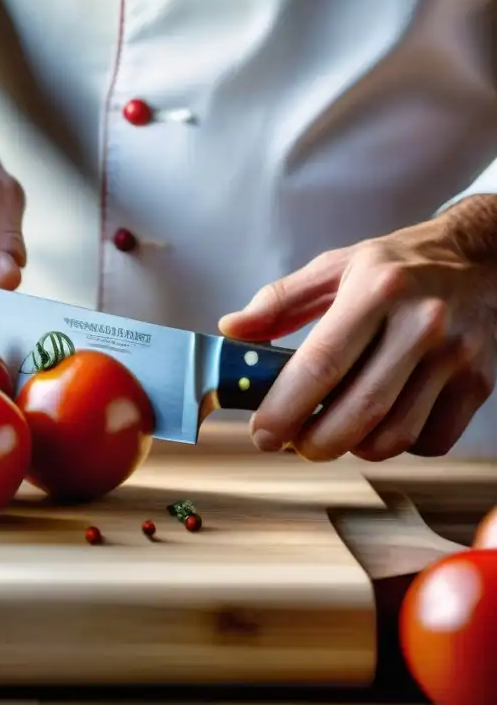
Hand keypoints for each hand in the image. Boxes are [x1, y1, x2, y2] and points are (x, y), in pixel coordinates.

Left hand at [219, 195, 496, 461]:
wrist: (481, 257)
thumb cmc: (397, 266)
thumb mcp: (334, 266)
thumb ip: (278, 300)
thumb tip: (232, 329)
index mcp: (375, 291)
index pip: (321, 364)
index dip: (285, 408)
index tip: (262, 433)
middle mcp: (421, 324)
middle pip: (359, 412)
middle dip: (313, 442)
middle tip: (292, 443)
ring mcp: (455, 357)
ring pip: (395, 436)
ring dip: (353, 447)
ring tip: (334, 430)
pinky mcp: (479, 382)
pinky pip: (431, 440)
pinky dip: (398, 445)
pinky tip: (380, 423)